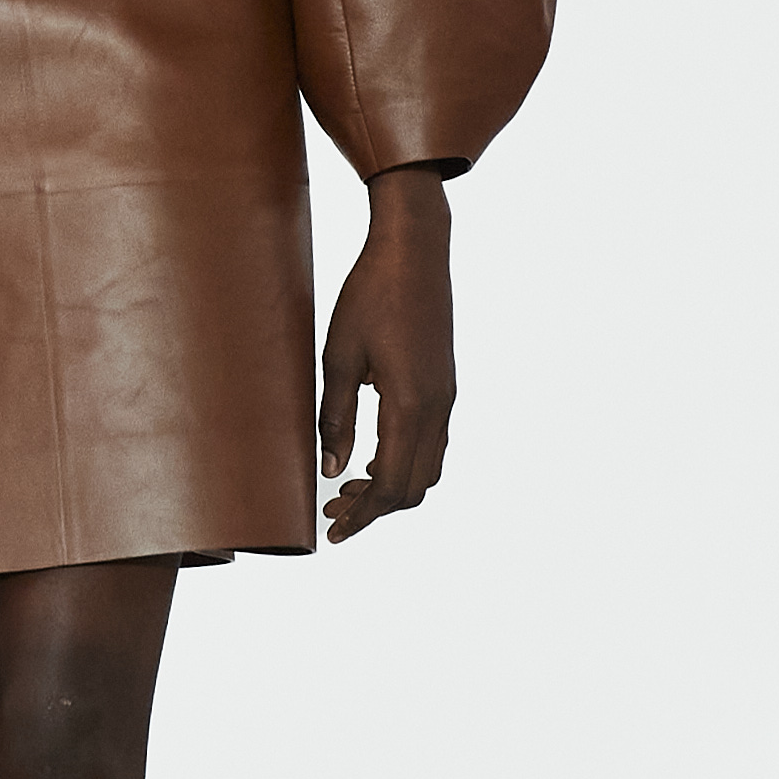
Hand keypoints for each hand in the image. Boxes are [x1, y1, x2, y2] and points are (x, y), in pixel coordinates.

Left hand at [319, 166, 454, 541]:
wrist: (414, 249)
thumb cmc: (369, 294)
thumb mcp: (338, 356)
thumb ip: (335, 417)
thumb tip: (332, 469)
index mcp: (410, 405)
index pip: (392, 485)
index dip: (363, 515)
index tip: (334, 529)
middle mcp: (437, 408)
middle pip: (415, 487)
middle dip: (376, 508)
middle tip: (334, 510)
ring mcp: (447, 397)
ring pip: (428, 468)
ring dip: (392, 486)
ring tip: (349, 486)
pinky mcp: (445, 385)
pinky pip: (432, 443)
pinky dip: (404, 462)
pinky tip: (371, 454)